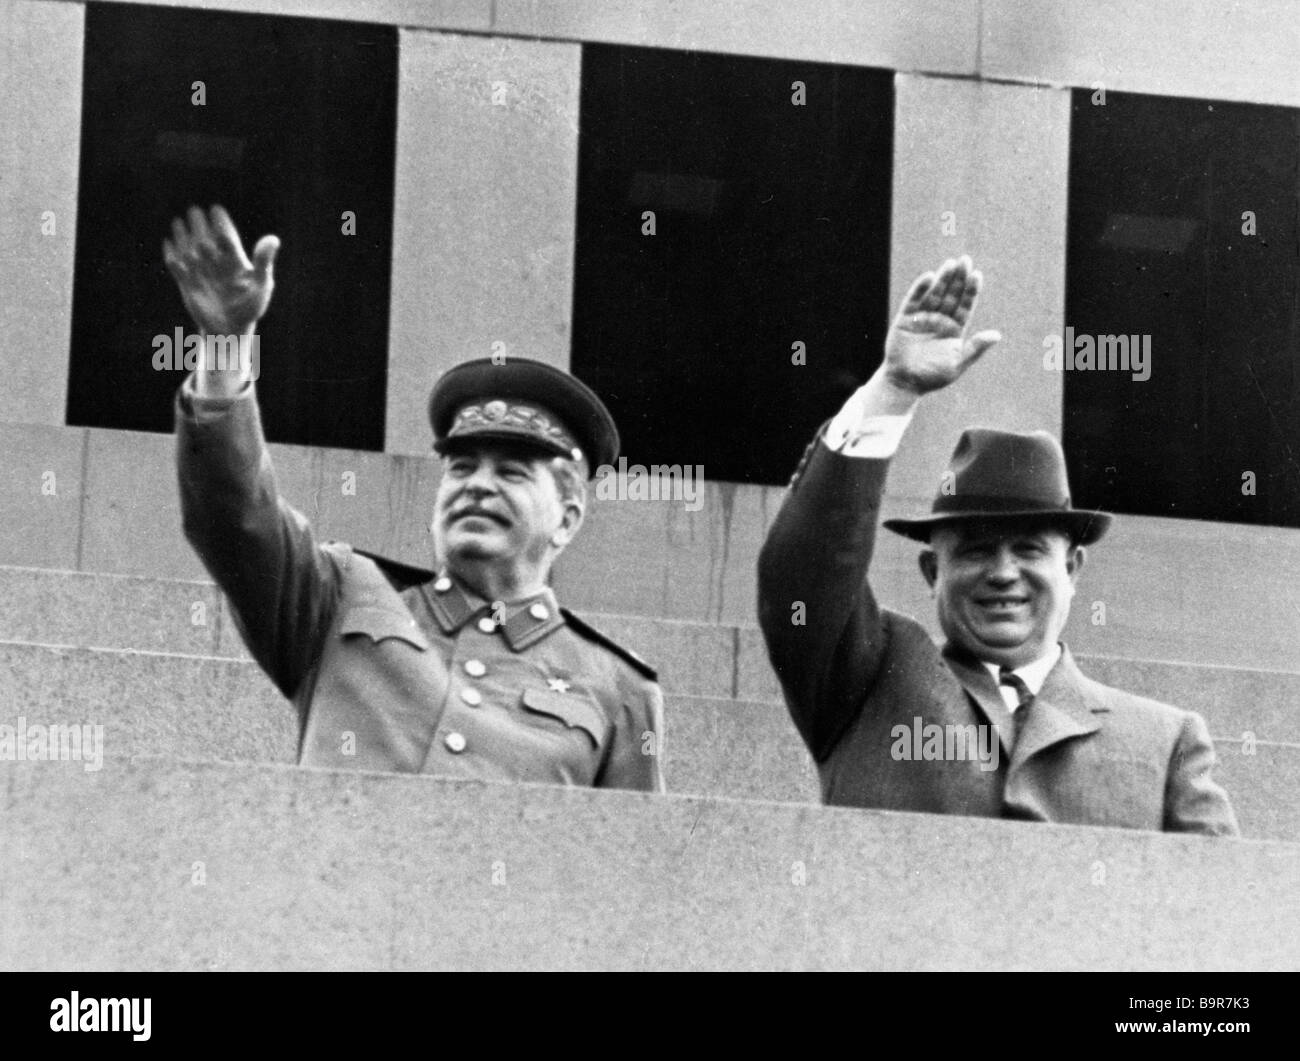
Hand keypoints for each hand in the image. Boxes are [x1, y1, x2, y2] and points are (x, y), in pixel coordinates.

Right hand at [162, 205, 278, 336]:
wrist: (231, 330)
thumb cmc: (250, 307)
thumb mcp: (261, 284)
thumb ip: (264, 261)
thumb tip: (273, 238)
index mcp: (235, 260)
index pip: (226, 236)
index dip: (220, 222)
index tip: (216, 209)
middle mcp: (216, 263)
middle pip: (206, 238)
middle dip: (200, 225)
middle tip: (195, 210)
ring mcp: (201, 272)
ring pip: (189, 249)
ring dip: (184, 236)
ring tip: (179, 222)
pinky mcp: (187, 283)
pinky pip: (177, 266)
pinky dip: (172, 256)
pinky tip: (168, 244)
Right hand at [882, 256, 1000, 395]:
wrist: (905, 383)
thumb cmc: (933, 377)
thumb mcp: (957, 364)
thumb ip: (975, 348)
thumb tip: (996, 335)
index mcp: (954, 328)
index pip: (965, 305)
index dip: (970, 290)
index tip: (977, 275)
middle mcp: (940, 320)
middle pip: (951, 295)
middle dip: (958, 278)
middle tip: (965, 260)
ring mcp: (922, 317)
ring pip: (934, 294)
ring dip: (942, 279)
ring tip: (950, 264)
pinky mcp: (905, 318)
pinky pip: (913, 300)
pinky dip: (920, 288)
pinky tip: (929, 277)